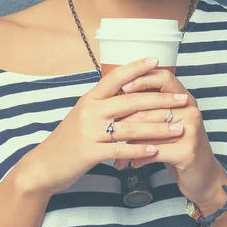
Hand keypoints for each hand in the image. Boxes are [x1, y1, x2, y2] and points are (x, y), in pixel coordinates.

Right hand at [18, 57, 190, 197]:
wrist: (44, 165)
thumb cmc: (68, 139)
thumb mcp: (83, 115)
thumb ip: (103, 103)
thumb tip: (128, 90)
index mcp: (90, 98)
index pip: (116, 76)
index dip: (136, 67)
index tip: (156, 60)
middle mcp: (90, 111)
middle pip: (131, 101)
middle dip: (160, 100)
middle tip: (183, 98)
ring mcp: (90, 131)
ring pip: (131, 127)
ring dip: (158, 127)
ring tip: (179, 127)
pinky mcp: (90, 152)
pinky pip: (121, 149)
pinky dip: (140, 150)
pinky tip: (156, 150)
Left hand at [114, 68, 225, 205]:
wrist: (203, 176)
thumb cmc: (178, 146)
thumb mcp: (168, 122)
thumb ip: (151, 108)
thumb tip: (117, 96)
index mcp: (184, 98)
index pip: (164, 77)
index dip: (143, 79)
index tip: (122, 86)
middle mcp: (190, 110)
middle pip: (151, 106)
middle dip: (125, 118)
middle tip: (106, 126)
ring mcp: (191, 130)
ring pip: (150, 129)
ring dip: (128, 142)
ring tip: (113, 148)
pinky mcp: (188, 151)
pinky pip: (155, 150)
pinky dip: (138, 157)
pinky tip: (130, 162)